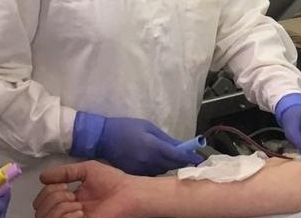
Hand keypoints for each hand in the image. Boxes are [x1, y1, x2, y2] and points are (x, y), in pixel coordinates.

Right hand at [34, 161, 134, 217]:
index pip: (41, 201)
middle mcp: (67, 212)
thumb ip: (65, 172)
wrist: (129, 193)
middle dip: (51, 198)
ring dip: (59, 208)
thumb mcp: (85, 170)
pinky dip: (65, 216)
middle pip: (39, 211)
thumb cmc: (111, 181)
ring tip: (78, 205)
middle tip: (70, 194)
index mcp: (67, 200)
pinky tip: (80, 212)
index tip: (64, 185)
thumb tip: (42, 177)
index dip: (46, 192)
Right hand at [70, 112, 203, 175]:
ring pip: (163, 171)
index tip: (199, 158)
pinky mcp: (135, 174)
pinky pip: (152, 173)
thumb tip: (180, 145)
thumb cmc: (125, 128)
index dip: (190, 158)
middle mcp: (148, 161)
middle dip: (180, 161)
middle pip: (172, 165)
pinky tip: (156, 161)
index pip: (177, 156)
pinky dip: (158, 168)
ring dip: (169, 165)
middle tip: (187, 155)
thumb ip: (165, 138)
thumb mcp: (147, 127)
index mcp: (152, 146)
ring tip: (169, 156)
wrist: (102, 138)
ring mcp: (141, 170)